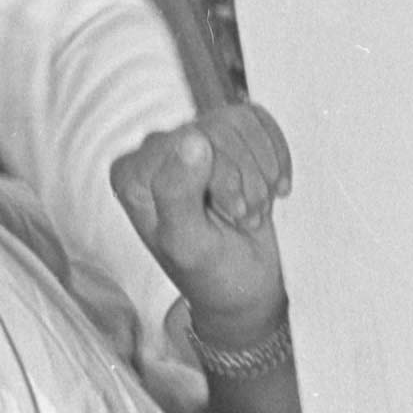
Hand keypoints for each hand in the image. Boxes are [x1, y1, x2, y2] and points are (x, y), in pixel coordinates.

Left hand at [110, 101, 292, 351]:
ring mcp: (194, 143)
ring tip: (255, 206)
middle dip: (247, 178)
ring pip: (239, 123)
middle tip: (246, 217)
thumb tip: (192, 139)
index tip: (234, 216)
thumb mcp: (190, 245)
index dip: (226, 177)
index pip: (188, 141)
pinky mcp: (226, 141)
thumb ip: (177, 193)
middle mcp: (159, 152)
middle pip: (217, 129)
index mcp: (136, 175)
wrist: (249, 292)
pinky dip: (276, 155)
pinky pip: (257, 121)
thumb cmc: (215, 276)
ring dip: (262, 170)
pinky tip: (272, 186)